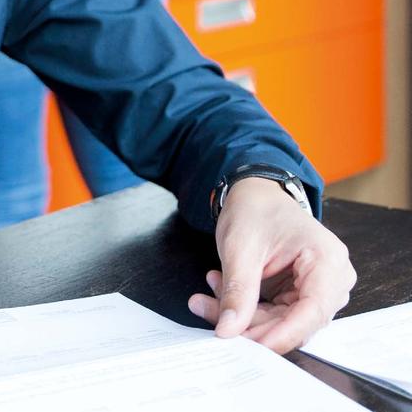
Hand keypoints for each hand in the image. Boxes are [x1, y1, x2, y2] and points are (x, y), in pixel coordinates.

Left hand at [187, 177, 355, 353]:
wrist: (254, 194)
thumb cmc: (255, 209)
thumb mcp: (240, 246)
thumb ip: (237, 290)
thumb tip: (228, 330)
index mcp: (328, 259)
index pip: (313, 309)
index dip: (284, 333)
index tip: (252, 345)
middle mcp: (331, 278)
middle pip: (295, 320)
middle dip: (250, 323)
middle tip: (210, 313)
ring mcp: (316, 288)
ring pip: (280, 321)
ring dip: (241, 314)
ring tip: (207, 295)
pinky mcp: (298, 294)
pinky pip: (272, 314)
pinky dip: (243, 307)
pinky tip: (218, 288)